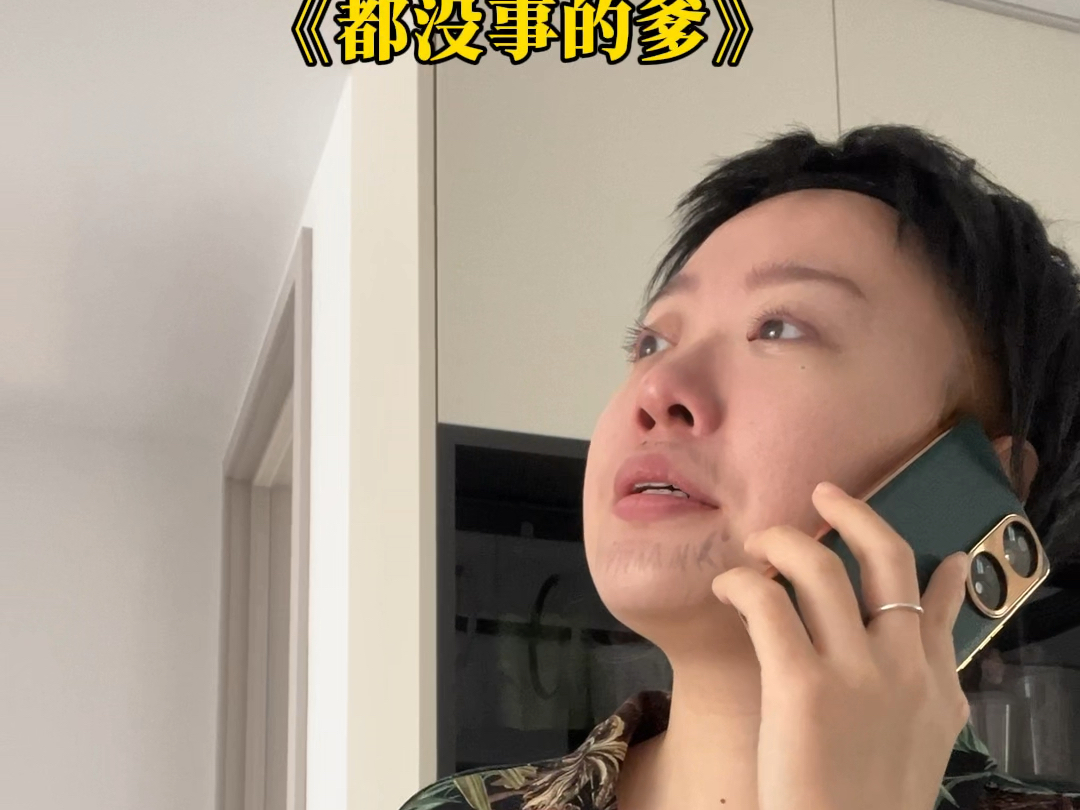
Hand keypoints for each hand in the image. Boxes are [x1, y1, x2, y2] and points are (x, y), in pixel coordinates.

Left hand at [710, 481, 971, 809]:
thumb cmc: (872, 796)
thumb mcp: (925, 734)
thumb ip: (934, 667)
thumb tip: (946, 596)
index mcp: (934, 682)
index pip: (933, 596)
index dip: (913, 551)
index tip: (890, 526)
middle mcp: (903, 667)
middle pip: (884, 558)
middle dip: (852, 511)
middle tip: (820, 493)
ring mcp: (856, 673)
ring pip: (818, 568)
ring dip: (781, 543)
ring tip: (756, 547)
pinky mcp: (803, 685)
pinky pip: (769, 603)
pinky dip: (743, 582)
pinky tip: (727, 588)